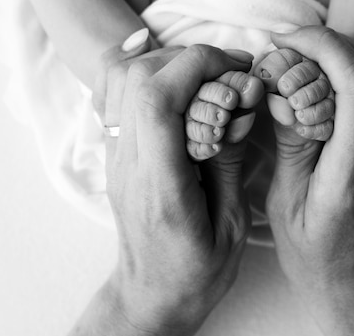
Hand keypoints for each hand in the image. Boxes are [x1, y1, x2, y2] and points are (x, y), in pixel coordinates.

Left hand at [75, 40, 256, 334]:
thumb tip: (239, 102)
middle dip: (191, 60)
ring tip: (208, 74)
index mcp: (160, 186)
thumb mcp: (231, 221)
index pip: (157, 98)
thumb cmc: (198, 269)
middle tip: (232, 72)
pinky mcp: (118, 152)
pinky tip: (164, 62)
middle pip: (137, 77)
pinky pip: (114, 93)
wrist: (154, 293)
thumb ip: (231, 158)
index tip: (238, 71)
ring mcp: (116, 156)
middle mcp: (128, 163)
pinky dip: (138, 66)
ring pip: (120, 77)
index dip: (199, 66)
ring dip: (169, 62)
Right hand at [266, 6, 353, 334]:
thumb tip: (285, 92)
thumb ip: (291, 142)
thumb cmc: (316, 258)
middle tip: (292, 45)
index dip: (324, 46)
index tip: (287, 41)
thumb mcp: (287, 202)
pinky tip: (341, 56)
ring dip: (348, 52)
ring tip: (306, 54)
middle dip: (333, 42)